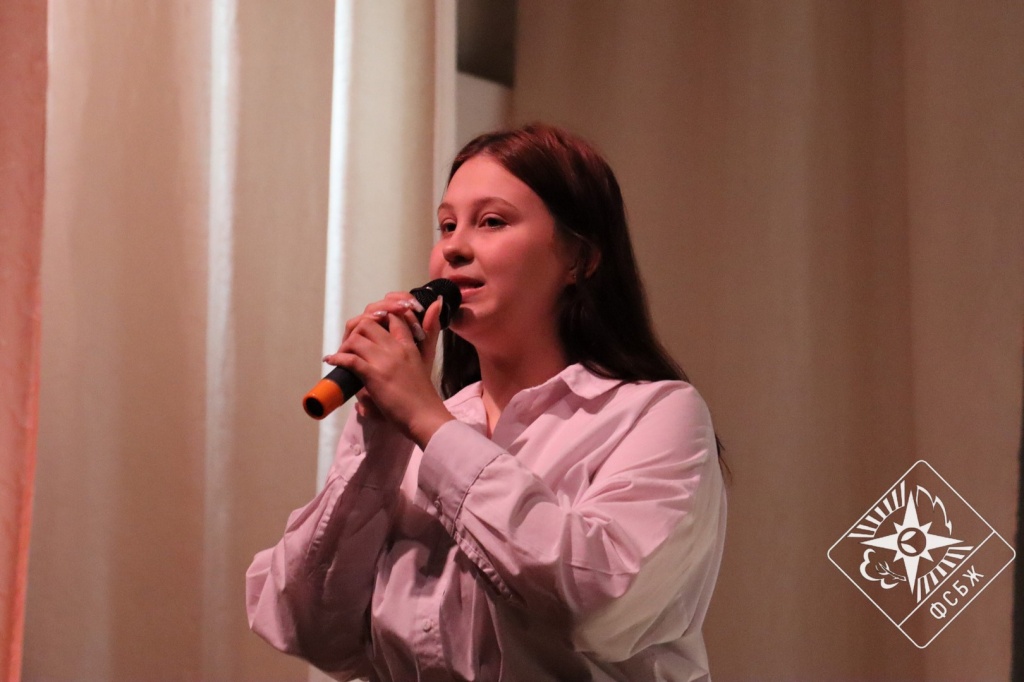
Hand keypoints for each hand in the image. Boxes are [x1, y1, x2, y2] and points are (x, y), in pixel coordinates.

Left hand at [323, 293, 453, 447]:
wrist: (426, 416)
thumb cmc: (424, 396)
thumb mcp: (426, 360)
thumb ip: (428, 336)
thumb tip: (436, 304)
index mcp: (409, 345)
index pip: (392, 317)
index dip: (376, 319)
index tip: (366, 332)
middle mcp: (397, 348)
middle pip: (369, 323)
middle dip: (355, 331)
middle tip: (350, 344)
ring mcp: (385, 361)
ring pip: (357, 338)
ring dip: (345, 346)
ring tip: (341, 355)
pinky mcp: (375, 376)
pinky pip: (350, 359)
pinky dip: (337, 359)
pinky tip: (332, 361)